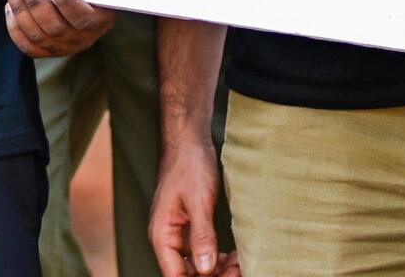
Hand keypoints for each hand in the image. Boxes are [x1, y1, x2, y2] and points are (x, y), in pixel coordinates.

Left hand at [3, 0, 114, 56]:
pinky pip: (27, 45)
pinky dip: (14, 26)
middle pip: (54, 27)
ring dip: (19, 8)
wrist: (88, 10)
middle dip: (35, 0)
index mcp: (99, 22)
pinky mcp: (47, 52)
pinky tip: (9, 5)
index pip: (80, 16)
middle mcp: (82, 40)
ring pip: (37, 34)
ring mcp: (63, 49)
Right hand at [150, 138, 236, 276]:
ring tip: (241, 262)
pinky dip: (219, 258)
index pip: (175, 275)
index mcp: (162, 234)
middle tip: (240, 269)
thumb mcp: (198, 201)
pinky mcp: (191, 229)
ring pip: (198, 266)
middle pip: (188, 274)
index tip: (227, 276)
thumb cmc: (189, 165)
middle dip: (214, 275)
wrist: (189, 142)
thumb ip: (201, 236)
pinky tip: (235, 256)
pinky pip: (203, 253)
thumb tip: (206, 268)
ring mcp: (179, 234)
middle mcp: (167, 238)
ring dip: (219, 269)